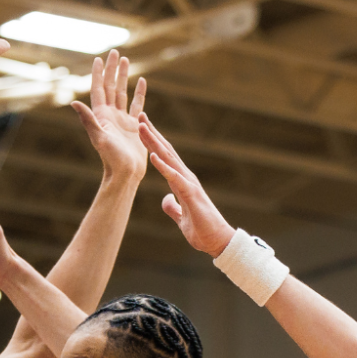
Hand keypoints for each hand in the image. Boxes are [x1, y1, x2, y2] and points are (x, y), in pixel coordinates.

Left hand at [71, 50, 145, 179]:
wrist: (125, 174)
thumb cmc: (111, 158)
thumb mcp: (99, 138)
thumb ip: (88, 120)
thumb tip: (74, 103)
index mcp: (101, 116)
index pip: (99, 89)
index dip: (98, 74)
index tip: (98, 58)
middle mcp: (110, 115)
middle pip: (111, 86)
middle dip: (112, 69)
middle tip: (115, 52)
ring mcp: (122, 120)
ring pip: (123, 93)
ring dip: (124, 77)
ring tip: (125, 61)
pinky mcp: (134, 126)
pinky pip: (137, 105)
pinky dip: (140, 93)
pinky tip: (142, 82)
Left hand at [139, 116, 234, 256]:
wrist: (217, 242)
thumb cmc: (202, 230)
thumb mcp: (180, 218)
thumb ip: (172, 207)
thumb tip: (165, 198)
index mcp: (181, 182)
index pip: (165, 157)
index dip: (152, 142)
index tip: (141, 127)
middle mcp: (185, 178)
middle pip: (165, 151)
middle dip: (151, 133)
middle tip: (139, 115)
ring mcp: (189, 184)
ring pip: (168, 158)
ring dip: (154, 142)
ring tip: (141, 127)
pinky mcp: (191, 194)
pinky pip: (174, 177)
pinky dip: (163, 166)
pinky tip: (153, 156)